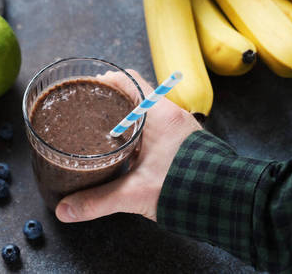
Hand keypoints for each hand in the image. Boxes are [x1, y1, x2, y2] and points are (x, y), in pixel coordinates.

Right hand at [55, 69, 201, 221]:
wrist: (226, 202)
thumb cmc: (187, 189)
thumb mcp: (135, 194)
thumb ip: (97, 201)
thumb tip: (65, 210)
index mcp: (159, 115)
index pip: (129, 80)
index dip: (106, 80)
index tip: (86, 87)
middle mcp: (170, 115)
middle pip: (135, 94)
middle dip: (110, 100)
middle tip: (87, 109)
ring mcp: (178, 128)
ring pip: (145, 112)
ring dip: (124, 117)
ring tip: (100, 127)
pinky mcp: (182, 142)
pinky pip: (155, 127)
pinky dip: (137, 132)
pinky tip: (124, 148)